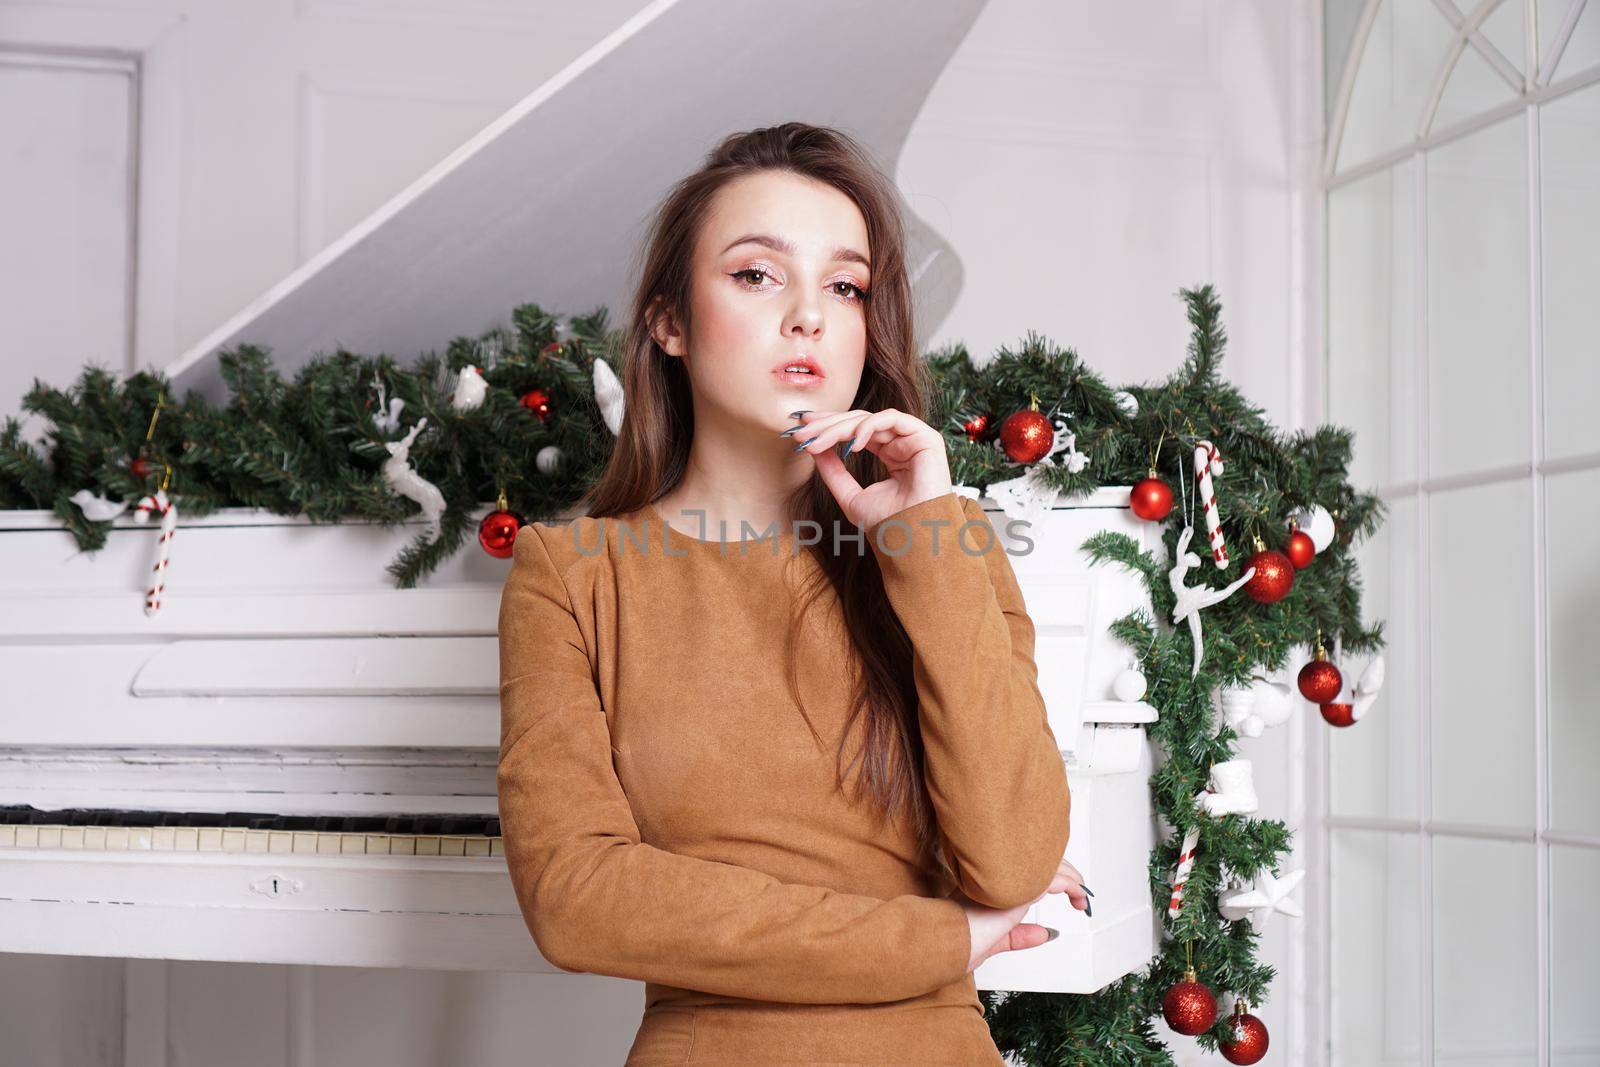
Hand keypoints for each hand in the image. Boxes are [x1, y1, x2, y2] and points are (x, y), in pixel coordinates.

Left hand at [785, 408, 951, 530]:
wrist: (911, 540)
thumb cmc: (887, 524)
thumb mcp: (850, 495)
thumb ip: (833, 471)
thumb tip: (813, 448)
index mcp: (890, 453)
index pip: (856, 430)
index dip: (829, 425)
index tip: (801, 429)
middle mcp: (902, 443)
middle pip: (860, 420)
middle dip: (828, 423)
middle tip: (802, 431)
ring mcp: (915, 439)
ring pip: (870, 418)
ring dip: (840, 426)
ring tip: (818, 441)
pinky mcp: (927, 438)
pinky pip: (892, 420)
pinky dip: (868, 427)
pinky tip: (851, 445)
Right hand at [959, 853, 1093, 973]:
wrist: (947, 944)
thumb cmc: (957, 943)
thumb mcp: (997, 940)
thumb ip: (1019, 936)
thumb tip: (1046, 934)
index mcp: (990, 884)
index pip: (1025, 869)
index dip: (1047, 874)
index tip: (1065, 891)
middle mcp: (1000, 877)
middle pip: (1039, 863)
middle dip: (1063, 874)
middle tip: (1080, 892)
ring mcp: (1008, 879)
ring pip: (1049, 867)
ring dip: (1072, 880)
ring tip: (1083, 895)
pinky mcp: (1019, 888)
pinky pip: (1055, 880)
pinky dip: (1073, 887)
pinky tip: (1080, 897)